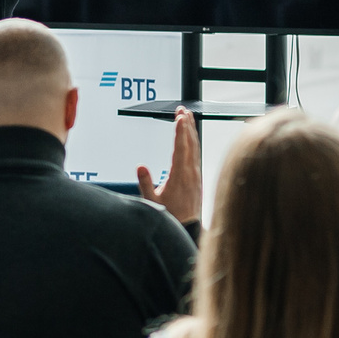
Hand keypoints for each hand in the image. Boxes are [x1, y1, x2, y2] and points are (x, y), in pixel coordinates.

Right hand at [137, 109, 199, 224]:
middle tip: (183, 109)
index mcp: (180, 175)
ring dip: (191, 131)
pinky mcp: (198, 177)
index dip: (180, 131)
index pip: (181, 147)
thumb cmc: (171, 214)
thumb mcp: (152, 200)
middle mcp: (191, 172)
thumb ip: (145, 183)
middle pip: (191, 142)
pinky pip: (196, 154)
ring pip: (195, 147)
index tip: (179, 117)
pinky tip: (191, 138)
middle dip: (187, 124)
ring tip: (188, 117)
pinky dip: (194, 142)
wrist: (188, 227)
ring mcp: (196, 174)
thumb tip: (140, 166)